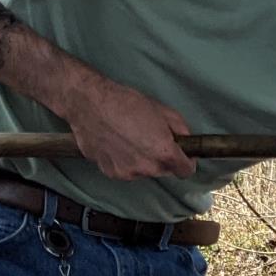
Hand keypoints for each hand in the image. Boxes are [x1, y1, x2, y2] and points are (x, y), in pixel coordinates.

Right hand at [67, 77, 194, 180]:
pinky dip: (125, 161)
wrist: (89, 103)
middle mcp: (147, 168)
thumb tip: (186, 141)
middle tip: (151, 139)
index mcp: (164, 152)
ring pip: (144, 171)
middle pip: (164, 171)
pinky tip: (117, 144)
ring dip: (143, 161)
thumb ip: (180, 129)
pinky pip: (126, 170)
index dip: (185, 161)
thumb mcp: (162, 110)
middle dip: (163, 159)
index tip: (181, 154)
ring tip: (130, 139)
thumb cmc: (126, 102)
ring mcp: (128, 172)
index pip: (186, 171)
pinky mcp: (111, 172)